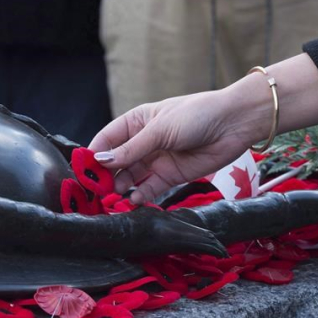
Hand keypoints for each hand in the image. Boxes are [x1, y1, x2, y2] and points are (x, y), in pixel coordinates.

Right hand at [88, 53, 317, 203]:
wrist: (233, 124)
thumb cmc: (197, 115)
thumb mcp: (160, 129)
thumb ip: (131, 149)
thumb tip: (102, 162)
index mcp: (136, 123)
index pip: (106, 141)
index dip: (93, 157)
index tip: (83, 173)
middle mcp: (142, 143)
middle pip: (116, 164)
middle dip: (105, 178)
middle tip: (97, 194)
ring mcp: (156, 160)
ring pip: (131, 179)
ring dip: (121, 190)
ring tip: (113, 201)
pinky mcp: (170, 176)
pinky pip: (149, 189)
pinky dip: (140, 197)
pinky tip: (133, 202)